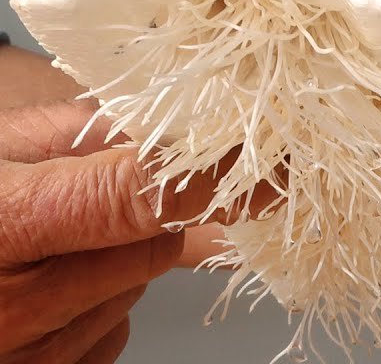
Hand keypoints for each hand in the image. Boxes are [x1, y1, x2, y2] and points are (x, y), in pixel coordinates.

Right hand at [0, 97, 265, 363]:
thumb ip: (80, 131)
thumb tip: (170, 121)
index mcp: (1, 224)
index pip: (141, 196)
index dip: (216, 175)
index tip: (272, 160)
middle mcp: (8, 303)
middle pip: (151, 244)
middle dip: (148, 210)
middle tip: (101, 188)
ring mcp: (23, 353)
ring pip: (136, 286)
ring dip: (118, 257)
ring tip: (51, 238)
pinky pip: (111, 330)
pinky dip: (98, 303)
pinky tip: (47, 282)